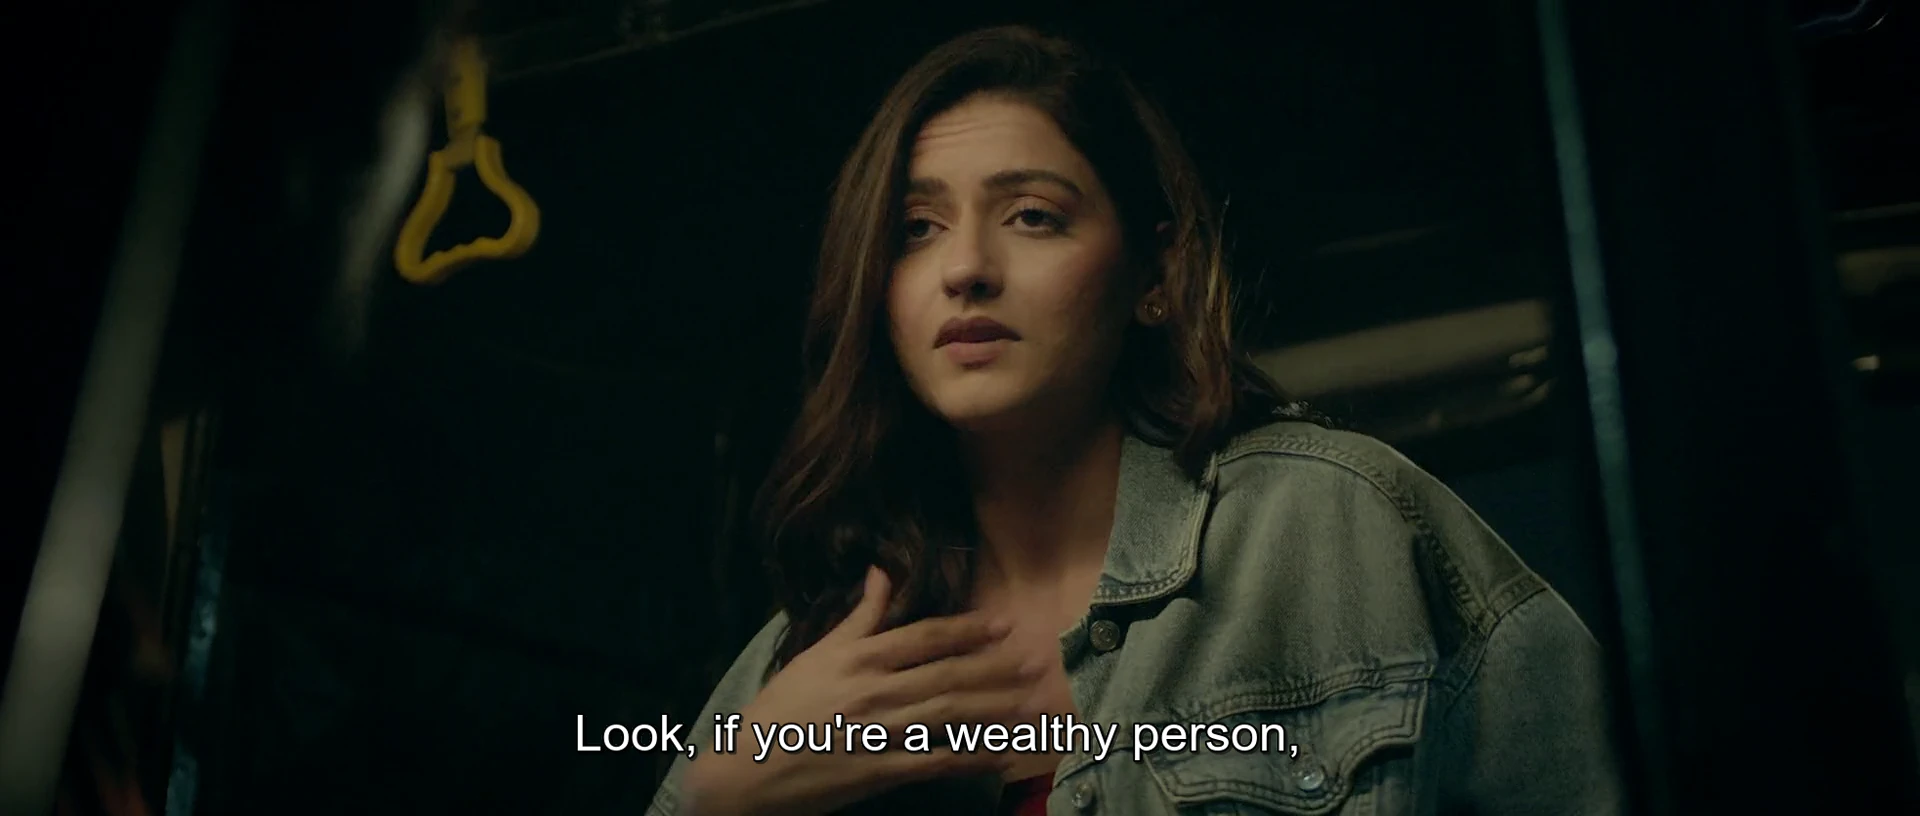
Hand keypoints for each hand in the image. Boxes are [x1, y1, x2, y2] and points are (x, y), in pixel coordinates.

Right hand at [681, 568, 1044, 815]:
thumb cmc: (780, 709)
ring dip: (995, 709)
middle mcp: (873, 691)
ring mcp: (878, 733)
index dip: (967, 630)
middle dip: (996, 668)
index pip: (924, 637)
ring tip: (1033, 702)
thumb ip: (859, 617)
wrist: (745, 770)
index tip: (1003, 624)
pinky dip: (972, 758)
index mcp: (858, 658)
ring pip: (949, 716)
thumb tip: (882, 571)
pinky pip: (935, 762)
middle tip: (1038, 660)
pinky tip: (1002, 754)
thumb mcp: (816, 654)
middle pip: (947, 675)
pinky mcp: (878, 773)